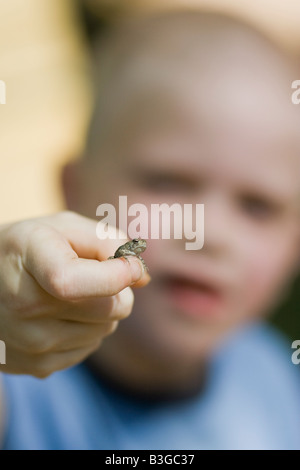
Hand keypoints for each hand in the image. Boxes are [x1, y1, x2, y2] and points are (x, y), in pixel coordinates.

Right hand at [0, 211, 149, 376]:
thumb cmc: (30, 250)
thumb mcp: (63, 227)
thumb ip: (107, 241)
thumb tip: (142, 276)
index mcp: (28, 260)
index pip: (74, 282)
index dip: (115, 275)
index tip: (131, 266)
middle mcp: (23, 306)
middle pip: (110, 309)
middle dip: (115, 290)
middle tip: (92, 275)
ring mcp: (29, 343)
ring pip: (106, 330)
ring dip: (101, 311)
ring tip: (68, 296)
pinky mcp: (38, 366)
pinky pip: (89, 347)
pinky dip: (85, 330)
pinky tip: (59, 316)